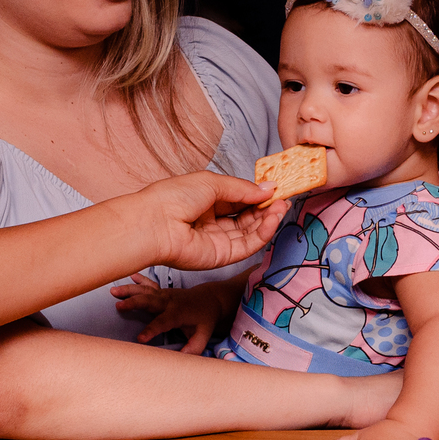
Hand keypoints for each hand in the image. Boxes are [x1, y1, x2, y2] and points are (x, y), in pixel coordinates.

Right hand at [110, 274, 226, 354]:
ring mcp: (165, 294)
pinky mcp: (161, 291)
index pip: (163, 322)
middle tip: (118, 306)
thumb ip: (194, 347)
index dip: (151, 330)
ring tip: (113, 291)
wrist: (210, 299)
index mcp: (178, 313)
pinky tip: (129, 275)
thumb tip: (181, 359)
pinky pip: (148, 284)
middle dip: (134, 302)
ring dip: (129, 290)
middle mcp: (170, 301)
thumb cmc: (205, 319)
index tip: (140, 339)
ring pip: (145, 290)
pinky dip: (138, 279)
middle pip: (150, 300)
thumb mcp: (204, 335)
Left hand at [144, 171, 287, 271]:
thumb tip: (269, 188)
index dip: (256, 195)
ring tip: (281, 207)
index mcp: (205, 200)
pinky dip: (262, 233)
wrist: (155, 223)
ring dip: (268, 219)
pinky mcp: (221, 256)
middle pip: (246, 216)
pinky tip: (272, 219)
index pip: (237, 199)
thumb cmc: (174, 197)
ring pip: (249, 232)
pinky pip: (247, 246)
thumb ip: (243, 189)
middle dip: (266, 208)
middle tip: (283, 199)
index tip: (275, 189)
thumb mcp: (213, 183)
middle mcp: (211, 221)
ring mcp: (216, 240)